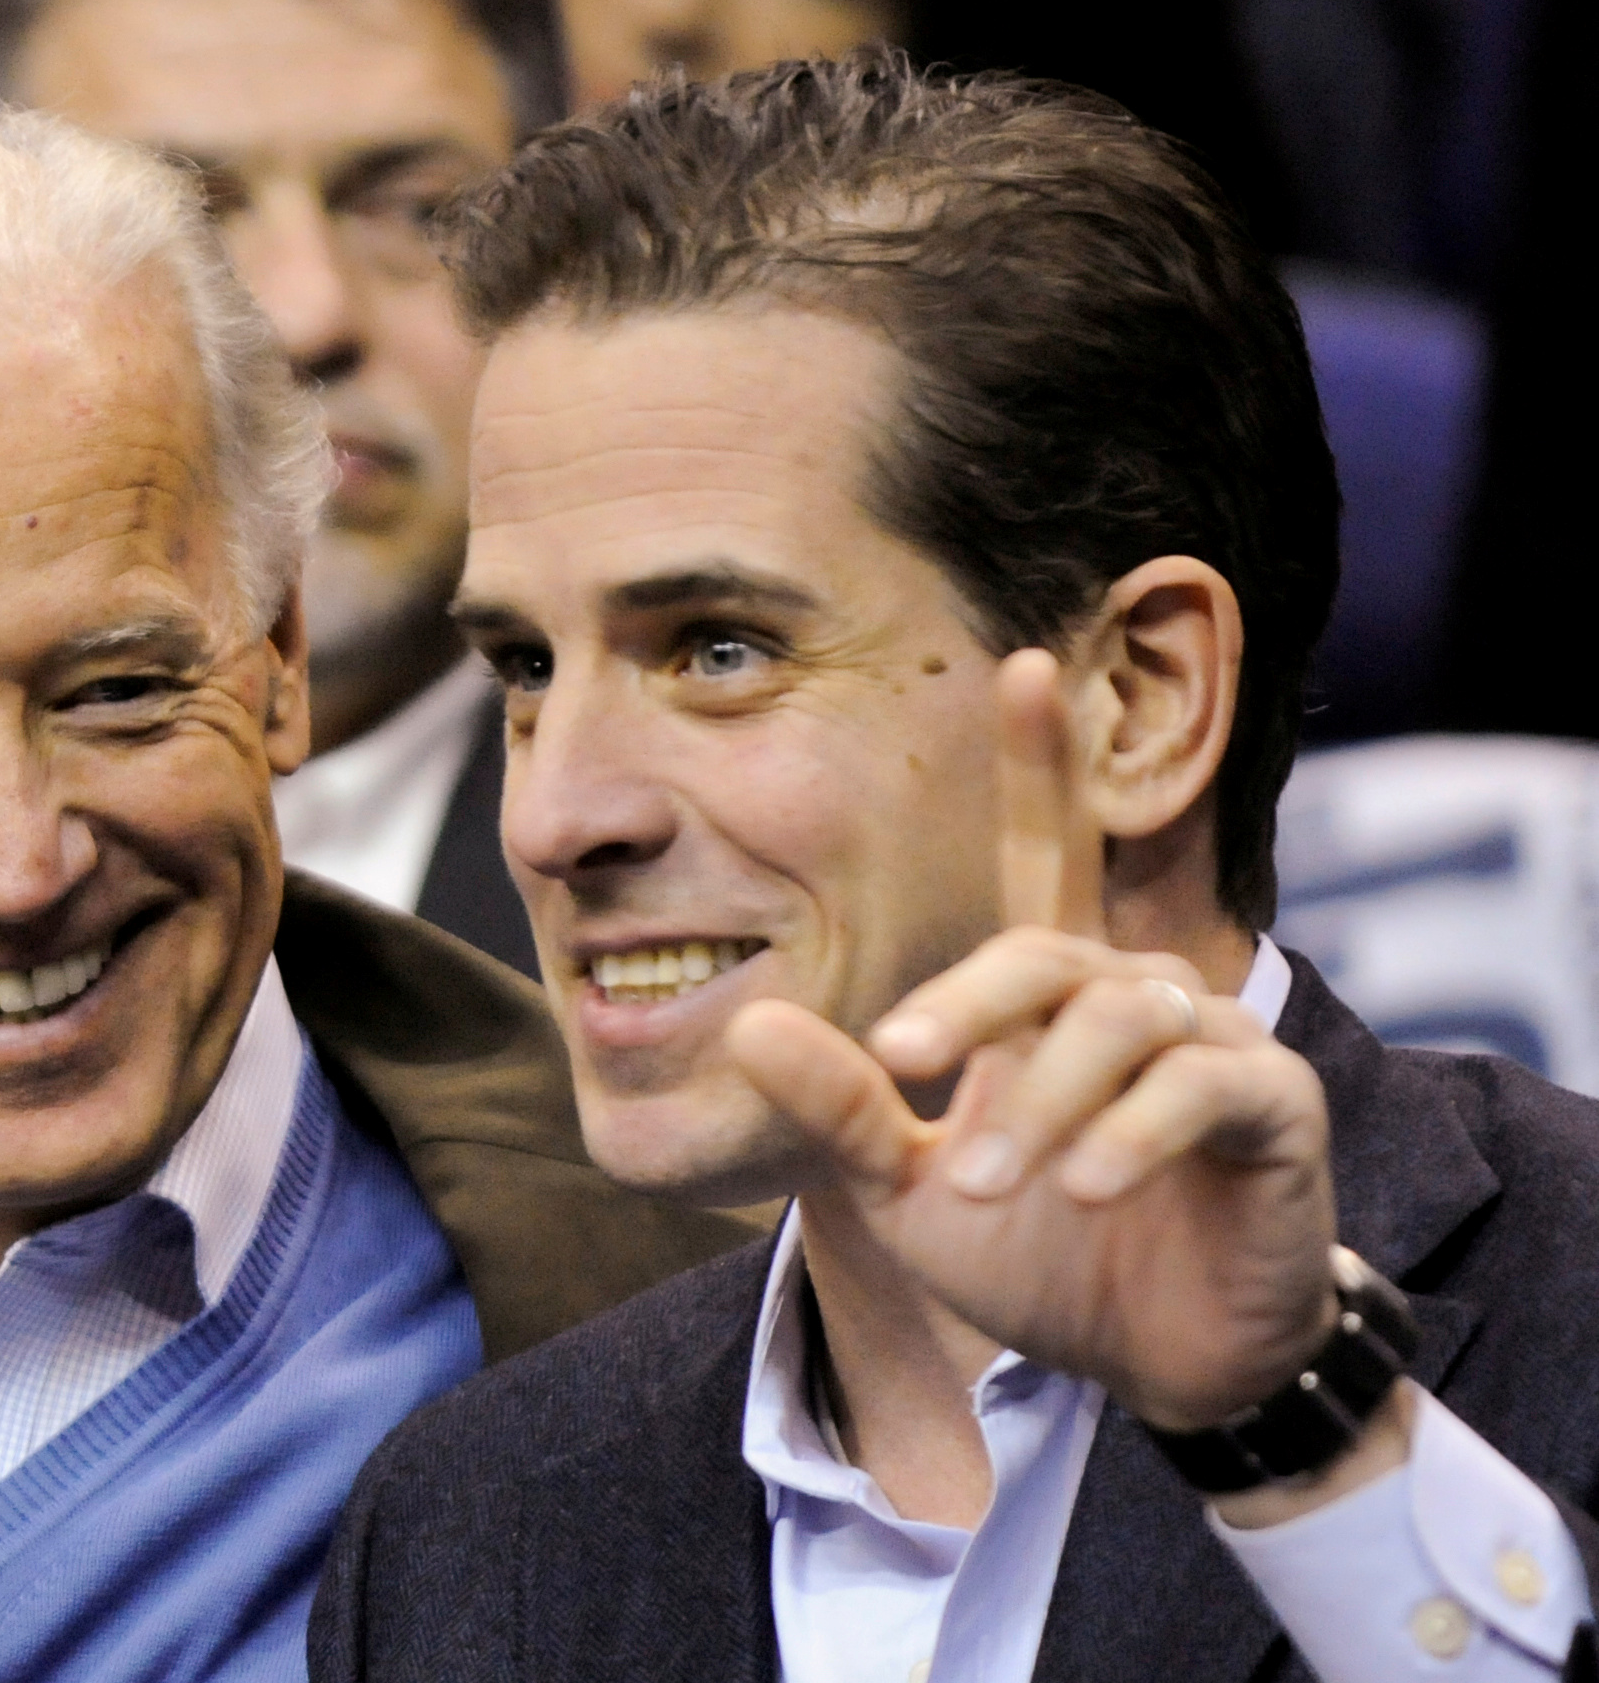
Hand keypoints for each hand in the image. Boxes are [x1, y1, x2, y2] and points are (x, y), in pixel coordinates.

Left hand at [725, 650, 1337, 1432]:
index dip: (1040, 765)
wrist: (1152, 1365)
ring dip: (1037, 1100)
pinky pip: (1202, 1087)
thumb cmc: (1035, 1256)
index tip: (1024, 661)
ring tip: (978, 1181)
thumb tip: (754, 1025)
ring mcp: (1215, 1042)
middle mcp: (1138, 993)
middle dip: (965, 1005)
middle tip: (899, 1064)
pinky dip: (1131, 1134)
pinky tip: (1089, 1191)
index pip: (1049, 859)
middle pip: (1045, 949)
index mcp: (1052, 996)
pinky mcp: (1274, 1108)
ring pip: (1116, 1020)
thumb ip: (841, 1107)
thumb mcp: (908, 1187)